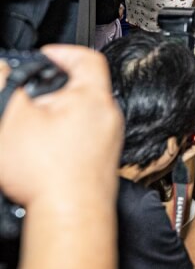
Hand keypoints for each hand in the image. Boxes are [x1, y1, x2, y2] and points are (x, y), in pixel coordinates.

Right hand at [0, 46, 122, 206]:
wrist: (70, 217)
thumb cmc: (49, 174)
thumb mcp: (12, 118)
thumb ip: (6, 85)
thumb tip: (3, 67)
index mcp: (94, 98)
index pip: (87, 57)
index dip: (63, 51)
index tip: (43, 56)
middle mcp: (109, 117)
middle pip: (80, 88)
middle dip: (50, 91)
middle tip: (26, 100)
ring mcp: (109, 141)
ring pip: (79, 116)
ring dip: (54, 118)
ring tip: (29, 131)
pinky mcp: (102, 162)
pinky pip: (82, 138)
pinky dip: (62, 138)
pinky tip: (41, 153)